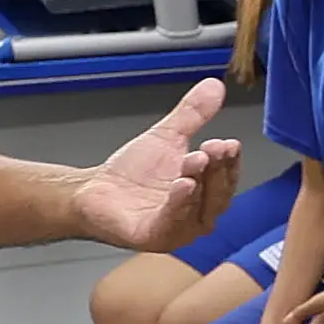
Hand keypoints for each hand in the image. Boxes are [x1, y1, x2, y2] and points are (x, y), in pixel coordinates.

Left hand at [65, 80, 237, 254]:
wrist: (93, 193)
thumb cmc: (132, 175)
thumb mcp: (168, 138)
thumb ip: (193, 115)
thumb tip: (214, 86)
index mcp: (206, 194)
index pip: (227, 178)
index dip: (230, 161)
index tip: (230, 143)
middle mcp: (197, 216)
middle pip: (218, 195)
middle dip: (218, 170)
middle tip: (215, 147)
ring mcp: (178, 230)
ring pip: (199, 209)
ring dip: (200, 183)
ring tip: (195, 158)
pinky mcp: (154, 237)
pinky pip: (172, 223)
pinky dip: (179, 205)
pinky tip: (182, 184)